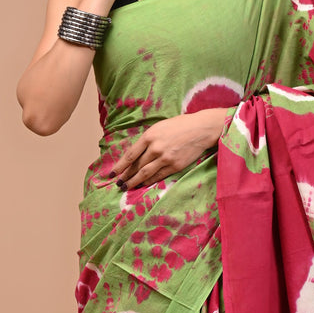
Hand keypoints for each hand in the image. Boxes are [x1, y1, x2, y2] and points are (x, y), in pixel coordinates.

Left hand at [109, 109, 227, 189]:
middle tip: (118, 184)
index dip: (120, 166)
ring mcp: (165, 158)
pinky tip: (144, 184)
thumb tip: (136, 154)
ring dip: (134, 182)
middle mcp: (155, 148)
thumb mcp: (160, 127)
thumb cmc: (180, 125)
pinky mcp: (175, 166)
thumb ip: (148, 139)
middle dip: (126, 176)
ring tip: (127, 187)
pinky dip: (149, 181)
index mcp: (150, 136)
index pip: (130, 155)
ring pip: (145, 174)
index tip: (112, 174)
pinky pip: (158, 176)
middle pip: (136, 166)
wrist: (201, 129)